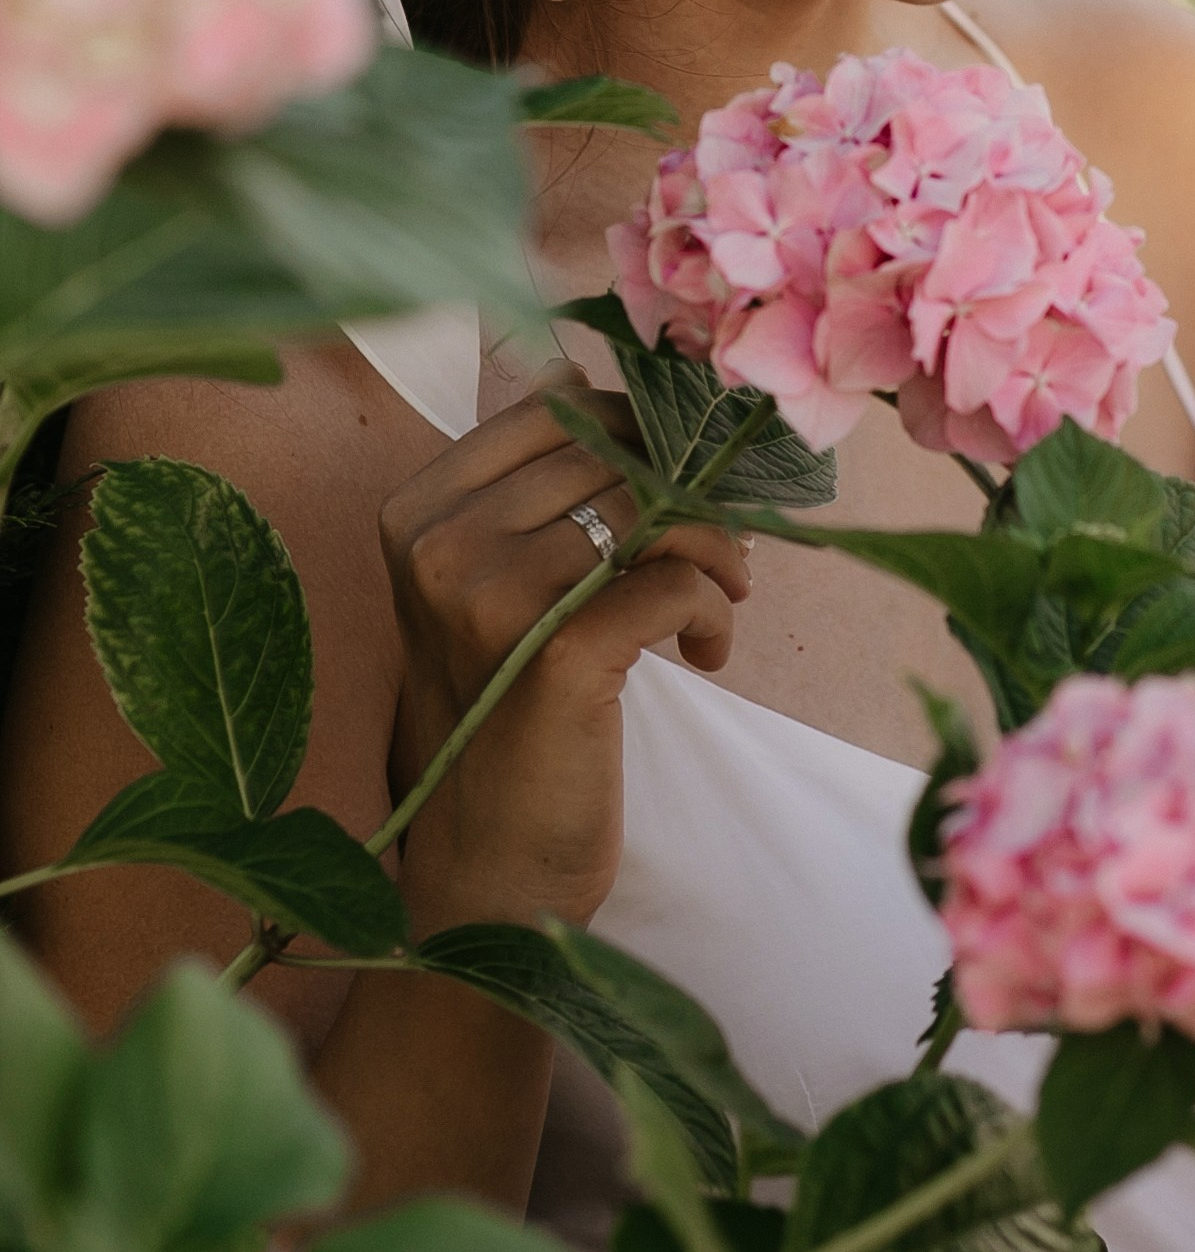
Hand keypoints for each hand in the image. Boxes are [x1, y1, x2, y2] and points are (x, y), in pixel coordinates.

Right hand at [377, 376, 751, 933]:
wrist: (487, 867)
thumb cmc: (504, 715)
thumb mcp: (492, 589)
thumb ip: (534, 491)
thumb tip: (598, 384)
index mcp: (416, 513)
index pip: (554, 411)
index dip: (639, 436)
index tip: (679, 486)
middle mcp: (441, 545)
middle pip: (615, 458)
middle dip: (690, 498)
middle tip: (720, 555)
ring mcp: (491, 597)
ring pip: (657, 513)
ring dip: (715, 554)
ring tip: (719, 602)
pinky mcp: (560, 653)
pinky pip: (675, 583)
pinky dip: (711, 610)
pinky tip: (706, 649)